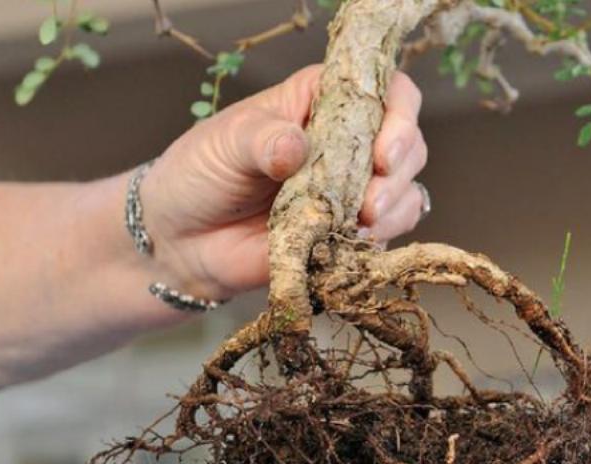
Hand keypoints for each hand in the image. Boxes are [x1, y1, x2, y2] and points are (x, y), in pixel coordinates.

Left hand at [142, 65, 427, 298]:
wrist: (182, 240)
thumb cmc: (200, 174)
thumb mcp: (226, 142)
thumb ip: (263, 140)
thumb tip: (297, 149)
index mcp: (322, 104)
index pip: (384, 92)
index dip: (399, 116)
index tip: (383, 151)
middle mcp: (346, 147)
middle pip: (408, 146)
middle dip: (401, 172)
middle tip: (372, 197)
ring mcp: (349, 195)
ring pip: (406, 194)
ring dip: (396, 208)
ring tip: (365, 221)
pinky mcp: (344, 238)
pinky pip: (385, 238)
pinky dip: (382, 241)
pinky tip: (356, 243)